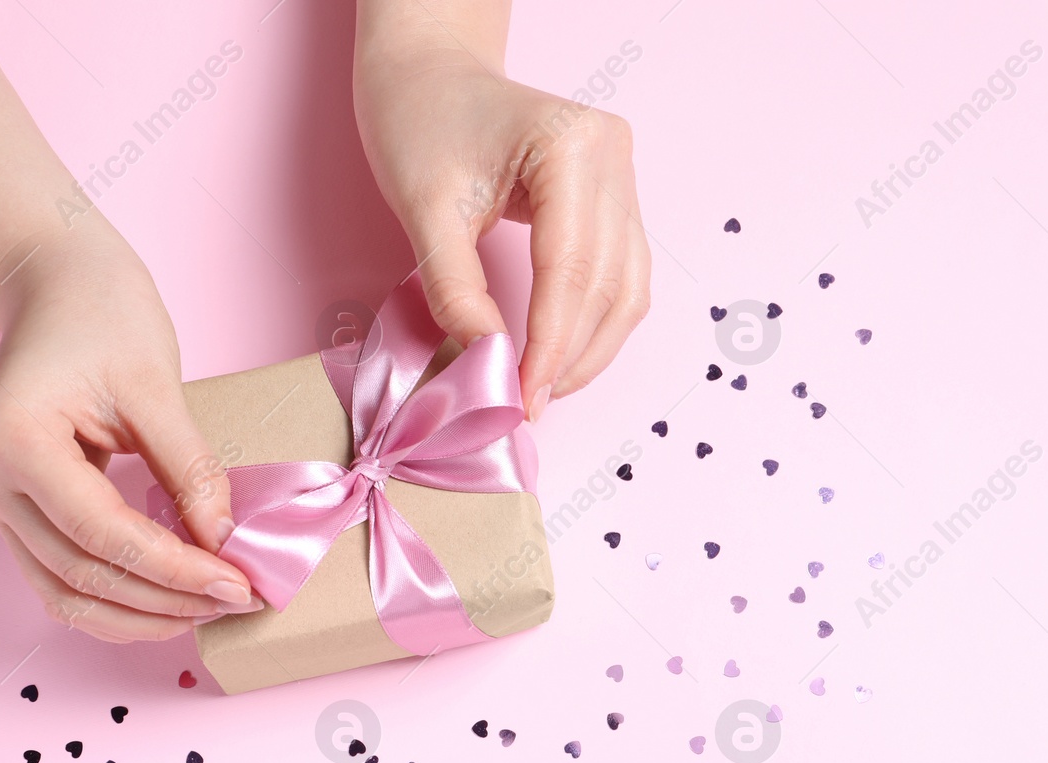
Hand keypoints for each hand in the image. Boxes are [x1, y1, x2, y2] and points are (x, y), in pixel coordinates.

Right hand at [0, 240, 261, 641]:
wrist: (58, 282)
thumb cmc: (103, 313)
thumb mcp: (157, 386)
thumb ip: (190, 469)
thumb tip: (223, 542)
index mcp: (11, 437)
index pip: (100, 531)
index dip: (173, 568)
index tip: (236, 583)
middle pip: (79, 572)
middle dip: (164, 599)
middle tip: (237, 602)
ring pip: (62, 590)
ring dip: (137, 614)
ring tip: (206, 611)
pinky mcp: (11, 507)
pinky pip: (58, 574)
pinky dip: (112, 597)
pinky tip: (166, 601)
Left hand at [354, 45, 649, 420]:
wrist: (429, 72)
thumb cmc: (419, 122)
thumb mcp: (423, 210)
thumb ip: (455, 290)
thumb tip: (487, 361)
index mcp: (571, 147)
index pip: (571, 270)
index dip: (550, 345)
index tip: (522, 398)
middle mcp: (613, 157)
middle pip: (607, 285)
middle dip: (569, 356)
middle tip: (526, 404)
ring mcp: (623, 175)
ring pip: (627, 288)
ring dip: (590, 348)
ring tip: (543, 388)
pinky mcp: (616, 195)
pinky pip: (621, 275)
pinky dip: (594, 322)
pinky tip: (559, 354)